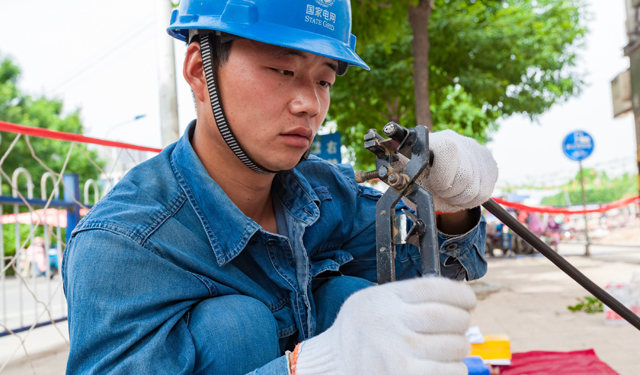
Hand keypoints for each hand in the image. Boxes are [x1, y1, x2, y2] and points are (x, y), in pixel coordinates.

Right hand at [294, 277, 476, 374]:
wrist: (332, 362)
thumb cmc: (360, 332)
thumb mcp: (374, 301)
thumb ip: (407, 297)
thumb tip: (455, 298)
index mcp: (385, 298)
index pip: (433, 288)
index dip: (459, 294)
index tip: (468, 301)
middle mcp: (389, 321)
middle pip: (447, 317)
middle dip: (462, 322)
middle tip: (460, 326)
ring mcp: (396, 350)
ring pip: (452, 345)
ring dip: (461, 347)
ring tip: (453, 348)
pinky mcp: (402, 374)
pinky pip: (448, 371)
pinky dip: (456, 369)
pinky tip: (447, 365)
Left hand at [395, 129, 497, 213]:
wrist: (434, 176)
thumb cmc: (419, 178)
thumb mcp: (411, 179)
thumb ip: (411, 180)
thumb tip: (406, 181)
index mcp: (435, 140)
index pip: (448, 150)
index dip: (442, 175)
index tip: (434, 185)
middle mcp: (459, 140)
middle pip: (465, 174)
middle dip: (451, 192)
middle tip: (442, 193)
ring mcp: (476, 150)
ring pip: (477, 187)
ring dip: (462, 199)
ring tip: (450, 194)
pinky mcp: (487, 161)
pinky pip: (487, 190)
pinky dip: (473, 200)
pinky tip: (462, 194)